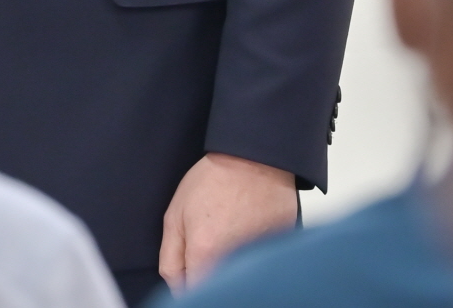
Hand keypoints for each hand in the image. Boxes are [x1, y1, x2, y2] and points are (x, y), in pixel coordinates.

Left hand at [159, 154, 297, 290]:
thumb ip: (171, 261)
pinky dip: (254, 255)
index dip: (189, 284)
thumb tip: (177, 289)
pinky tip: (248, 230)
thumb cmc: (213, 181)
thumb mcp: (175, 217)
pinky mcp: (281, 249)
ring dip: (232, 264)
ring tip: (231, 232)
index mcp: (206, 254)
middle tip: (212, 242)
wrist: (253, 158)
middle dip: (211, 273)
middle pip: (219, 286)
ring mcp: (261, 256)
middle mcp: (236, 261)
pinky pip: (262, 264)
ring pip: (240, 277)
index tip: (191, 269)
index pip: (194, 294)